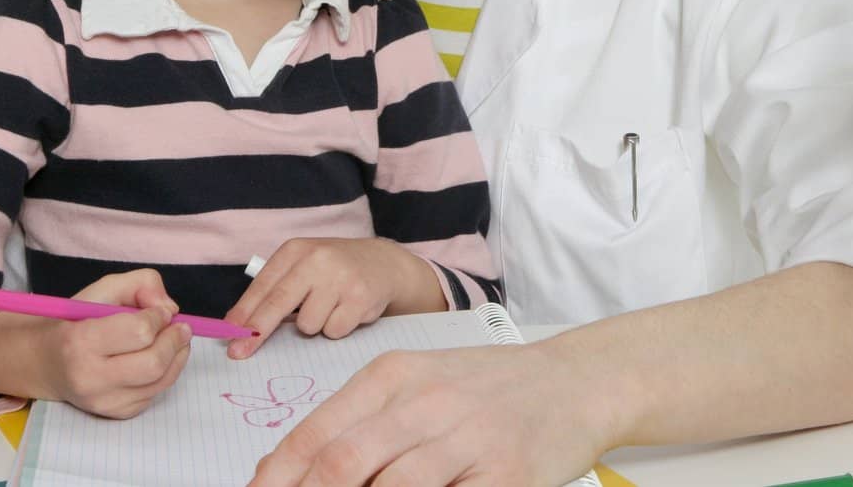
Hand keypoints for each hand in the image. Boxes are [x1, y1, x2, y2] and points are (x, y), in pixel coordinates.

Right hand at [42, 269, 191, 417]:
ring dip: (178, 356)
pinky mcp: (116, 413)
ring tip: (176, 338)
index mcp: (80, 342)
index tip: (161, 311)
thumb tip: (170, 308)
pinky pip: (156, 394)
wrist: (46, 362)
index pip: (138, 332)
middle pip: (153, 363)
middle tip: (181, 326)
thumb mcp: (101, 289)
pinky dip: (166, 373)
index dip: (158, 317)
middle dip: (175, 340)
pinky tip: (158, 357)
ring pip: (161, 381)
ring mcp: (104, 401)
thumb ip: (139, 284)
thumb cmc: (75, 321)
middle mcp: (90, 378)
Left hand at [225, 238, 443, 358]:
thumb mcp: (302, 267)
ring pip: (308, 325)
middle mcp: (316, 259)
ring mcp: (340, 278)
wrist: (384, 263)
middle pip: (278, 304)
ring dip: (314, 326)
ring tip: (329, 308)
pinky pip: (334, 331)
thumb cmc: (332, 271)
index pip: (262, 287)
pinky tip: (346, 311)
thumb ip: (275, 290)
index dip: (243, 314)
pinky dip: (337, 328)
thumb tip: (239, 324)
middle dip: (257, 332)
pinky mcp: (360, 298)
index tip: (228, 335)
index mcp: (295, 250)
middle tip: (239, 352)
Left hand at [247, 340, 606, 486]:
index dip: (278, 476)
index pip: (317, 434)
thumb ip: (363, 421)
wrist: (574, 381)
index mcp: (394, 376)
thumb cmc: (487, 386)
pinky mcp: (505, 477)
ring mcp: (467, 441)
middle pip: (343, 467)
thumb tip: (299, 471)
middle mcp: (425, 404)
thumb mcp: (419, 384)